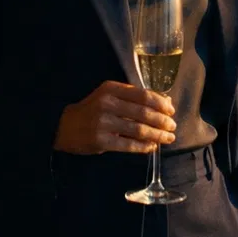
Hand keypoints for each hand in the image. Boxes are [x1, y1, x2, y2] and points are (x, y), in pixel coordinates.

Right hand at [53, 80, 177, 154]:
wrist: (64, 127)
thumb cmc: (92, 110)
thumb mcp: (109, 96)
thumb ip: (133, 97)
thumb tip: (164, 102)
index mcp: (111, 89)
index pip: (143, 95)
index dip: (160, 103)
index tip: (171, 110)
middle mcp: (107, 103)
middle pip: (144, 113)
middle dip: (162, 121)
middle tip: (173, 127)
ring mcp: (104, 123)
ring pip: (139, 130)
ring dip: (157, 135)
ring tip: (168, 138)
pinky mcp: (101, 141)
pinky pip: (129, 145)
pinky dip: (143, 147)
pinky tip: (152, 147)